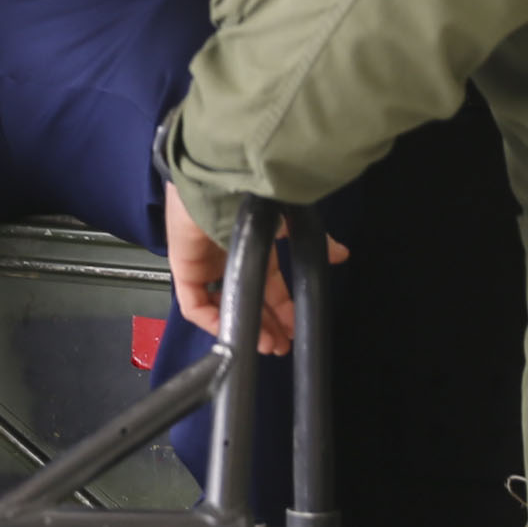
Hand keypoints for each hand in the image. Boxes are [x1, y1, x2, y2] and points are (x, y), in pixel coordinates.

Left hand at [163, 188, 345, 353]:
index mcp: (252, 245)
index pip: (268, 285)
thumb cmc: (257, 197)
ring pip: (222, 305)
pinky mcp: (185, 268)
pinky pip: (194, 304)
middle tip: (283, 345)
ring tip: (267, 345)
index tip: (296, 328)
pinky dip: (212, 321)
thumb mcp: (292, 222)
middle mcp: (228, 257)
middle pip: (247, 299)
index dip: (282, 308)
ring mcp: (205, 263)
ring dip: (244, 328)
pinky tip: (234, 334)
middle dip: (266, 324)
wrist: (224, 180)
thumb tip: (342, 255)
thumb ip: (315, 242)